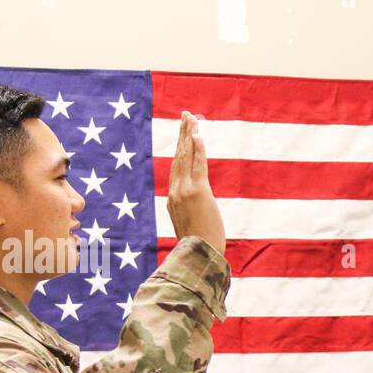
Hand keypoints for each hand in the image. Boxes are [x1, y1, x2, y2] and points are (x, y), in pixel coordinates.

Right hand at [167, 111, 225, 256]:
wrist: (200, 256)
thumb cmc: (199, 247)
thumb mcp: (190, 226)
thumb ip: (188, 213)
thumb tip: (194, 211)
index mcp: (172, 199)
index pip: (176, 167)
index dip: (180, 148)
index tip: (184, 134)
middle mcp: (175, 191)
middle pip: (178, 156)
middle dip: (183, 134)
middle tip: (186, 116)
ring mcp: (185, 191)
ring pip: (186, 157)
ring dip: (189, 135)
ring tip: (191, 118)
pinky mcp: (199, 192)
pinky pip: (198, 165)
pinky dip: (198, 149)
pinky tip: (198, 135)